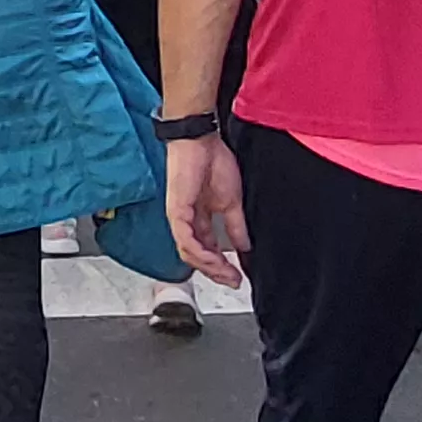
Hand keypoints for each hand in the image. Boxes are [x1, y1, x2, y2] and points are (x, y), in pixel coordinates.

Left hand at [167, 135, 250, 287]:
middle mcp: (187, 222)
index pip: (208, 250)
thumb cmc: (213, 161)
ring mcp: (179, 218)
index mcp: (199, 220)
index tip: (237, 276)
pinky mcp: (176, 212)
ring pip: (190, 253)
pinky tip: (213, 260)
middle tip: (233, 281)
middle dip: (217, 272)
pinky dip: (200, 253)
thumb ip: (235, 226)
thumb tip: (245, 247)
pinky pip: (185, 240)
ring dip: (209, 267)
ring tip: (226, 274)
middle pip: (198, 257)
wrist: (201, 140)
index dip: (222, 266)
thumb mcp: (231, 202)